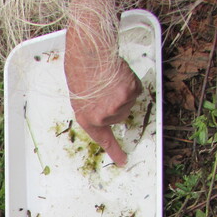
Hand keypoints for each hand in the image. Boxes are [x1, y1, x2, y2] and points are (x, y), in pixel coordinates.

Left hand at [64, 26, 141, 165]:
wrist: (88, 55)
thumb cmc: (81, 72)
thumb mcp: (81, 97)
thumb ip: (93, 108)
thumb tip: (103, 111)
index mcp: (88, 119)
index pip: (103, 140)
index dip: (115, 151)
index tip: (123, 161)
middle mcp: (104, 116)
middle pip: (119, 117)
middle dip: (115, 104)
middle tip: (105, 89)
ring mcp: (118, 105)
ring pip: (128, 102)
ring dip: (122, 92)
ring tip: (109, 80)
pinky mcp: (130, 92)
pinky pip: (135, 90)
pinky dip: (130, 82)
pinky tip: (118, 75)